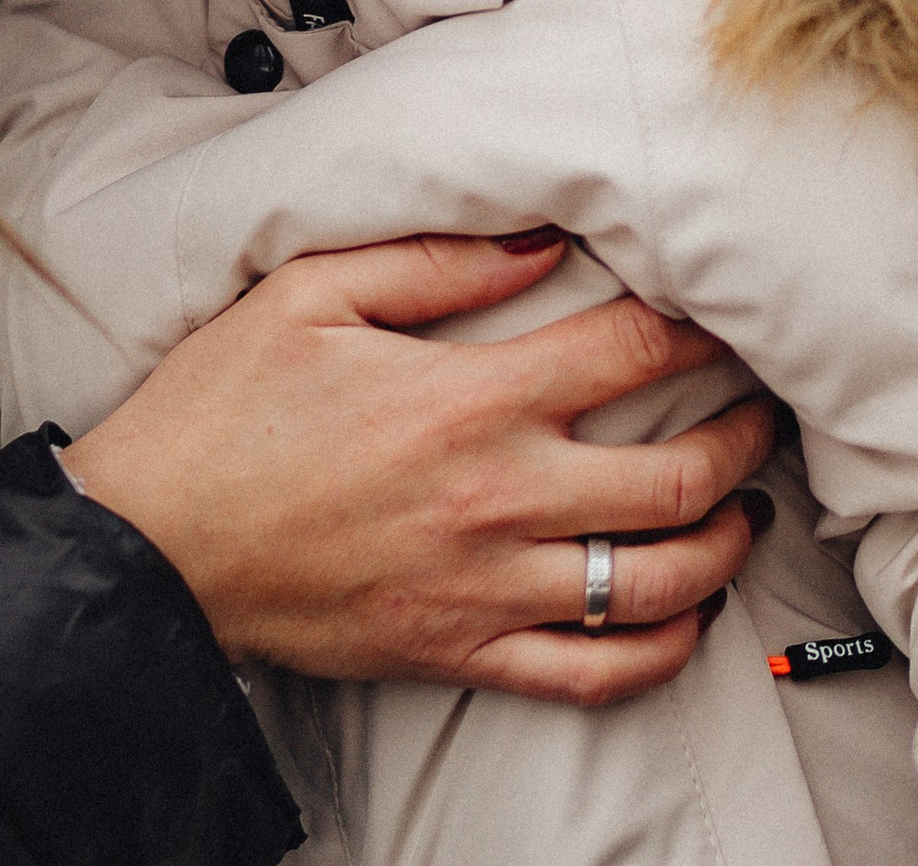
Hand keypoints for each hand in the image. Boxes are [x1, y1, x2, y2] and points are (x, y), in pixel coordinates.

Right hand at [62, 231, 773, 704]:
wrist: (154, 545)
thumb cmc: (223, 409)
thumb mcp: (309, 293)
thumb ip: (432, 261)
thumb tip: (537, 242)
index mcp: (465, 400)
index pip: (628, 358)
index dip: (698, 331)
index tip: (728, 314)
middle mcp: (495, 499)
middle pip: (673, 477)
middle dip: (741, 439)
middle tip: (762, 410)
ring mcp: (485, 589)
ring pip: (653, 584)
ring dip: (722, 545)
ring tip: (744, 509)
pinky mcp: (461, 653)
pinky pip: (592, 675)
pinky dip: (659, 652)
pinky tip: (683, 616)